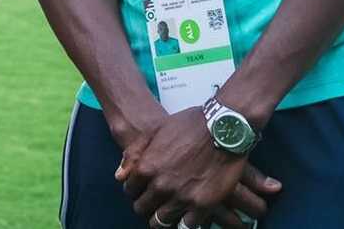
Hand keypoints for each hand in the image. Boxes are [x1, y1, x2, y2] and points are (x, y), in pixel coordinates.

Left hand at [115, 107, 280, 228]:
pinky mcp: (202, 205)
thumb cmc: (189, 125)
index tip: (143, 189)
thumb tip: (120, 176)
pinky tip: (186, 215)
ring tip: (168, 211)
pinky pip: (186, 225)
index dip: (135, 190)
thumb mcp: (155, 130)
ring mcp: (181, 197)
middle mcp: (161, 186)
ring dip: (161, 217)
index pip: (130, 190)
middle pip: (142, 208)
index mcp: (146, 167)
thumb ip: (134, 153)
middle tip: (155, 201)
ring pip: (161, 221)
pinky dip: (184, 222)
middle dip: (146, 204)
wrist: (223, 127)